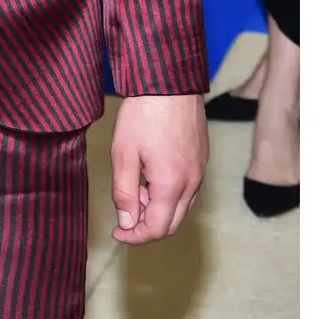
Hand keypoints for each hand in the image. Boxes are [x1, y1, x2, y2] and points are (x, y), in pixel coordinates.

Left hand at [108, 94, 206, 246]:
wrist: (168, 82)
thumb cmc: (143, 114)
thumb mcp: (123, 155)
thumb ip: (124, 194)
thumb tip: (127, 223)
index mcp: (172, 185)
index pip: (158, 229)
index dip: (135, 237)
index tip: (117, 233)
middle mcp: (192, 182)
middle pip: (173, 223)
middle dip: (147, 225)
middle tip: (124, 214)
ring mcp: (200, 170)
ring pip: (181, 206)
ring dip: (158, 208)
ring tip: (134, 187)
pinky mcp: (202, 158)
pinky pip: (188, 189)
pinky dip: (169, 193)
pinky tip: (150, 175)